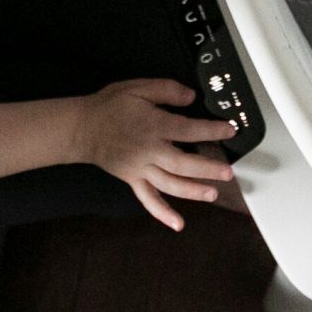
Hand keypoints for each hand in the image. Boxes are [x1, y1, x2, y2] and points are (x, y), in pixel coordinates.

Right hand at [73, 79, 238, 230]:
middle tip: (228, 173)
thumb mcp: (138, 87)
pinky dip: (162, 213)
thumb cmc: (110, 107)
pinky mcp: (133, 180)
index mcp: (153, 126)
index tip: (229, 131)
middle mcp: (150, 151)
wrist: (82, 128)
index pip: (188, 130)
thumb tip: (191, 97)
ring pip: (170, 184)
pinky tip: (177, 223)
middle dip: (207, 169)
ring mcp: (141, 169)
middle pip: (183, 163)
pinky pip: (148, 199)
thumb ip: (166, 91)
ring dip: (192, 191)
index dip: (211, 130)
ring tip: (212, 194)